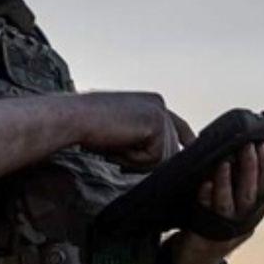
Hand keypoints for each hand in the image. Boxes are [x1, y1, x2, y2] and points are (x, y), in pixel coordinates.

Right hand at [73, 92, 194, 169]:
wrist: (73, 117)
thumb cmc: (89, 127)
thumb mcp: (124, 132)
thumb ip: (144, 138)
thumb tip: (162, 159)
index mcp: (153, 103)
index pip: (179, 127)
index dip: (186, 143)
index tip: (191, 152)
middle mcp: (160, 104)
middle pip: (171, 150)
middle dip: (146, 160)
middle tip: (118, 147)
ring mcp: (160, 112)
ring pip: (163, 158)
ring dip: (137, 161)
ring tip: (116, 144)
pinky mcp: (156, 123)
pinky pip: (154, 159)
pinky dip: (133, 159)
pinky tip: (117, 143)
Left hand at [170, 142, 263, 263]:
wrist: (194, 263)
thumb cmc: (213, 229)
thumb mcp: (232, 211)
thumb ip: (240, 190)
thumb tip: (247, 159)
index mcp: (252, 214)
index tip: (262, 146)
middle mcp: (242, 223)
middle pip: (249, 194)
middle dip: (250, 168)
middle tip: (247, 146)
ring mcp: (224, 230)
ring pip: (229, 204)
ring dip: (227, 182)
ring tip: (225, 162)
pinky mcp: (204, 234)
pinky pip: (205, 214)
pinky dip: (206, 198)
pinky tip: (205, 185)